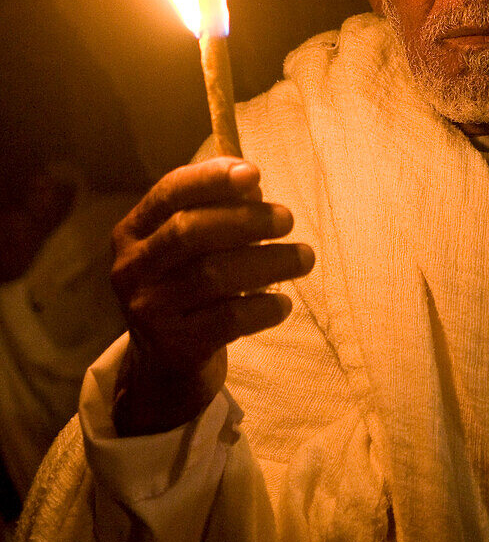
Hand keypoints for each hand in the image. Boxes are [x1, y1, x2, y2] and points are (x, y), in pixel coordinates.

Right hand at [108, 157, 312, 435]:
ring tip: (304, 258)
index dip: (211, 178)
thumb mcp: (189, 249)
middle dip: (244, 220)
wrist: (163, 368)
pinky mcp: (175, 346)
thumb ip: (216, 213)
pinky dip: (262, 307)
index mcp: (133, 232)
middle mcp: (132, 268)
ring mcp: (149, 309)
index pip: (168, 192)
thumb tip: (254, 188)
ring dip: (267, 261)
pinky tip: (283, 303)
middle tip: (287, 218)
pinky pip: (227, 319)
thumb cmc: (186, 289)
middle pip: (188, 231)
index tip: (255, 173)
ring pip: (212, 276)